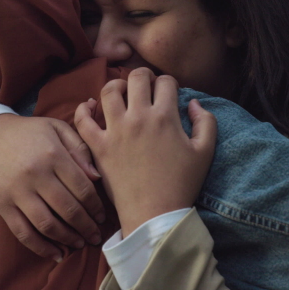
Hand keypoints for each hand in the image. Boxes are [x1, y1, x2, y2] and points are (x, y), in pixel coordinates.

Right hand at [0, 114, 104, 260]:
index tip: (102, 217)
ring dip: (67, 239)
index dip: (96, 207)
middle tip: (96, 236)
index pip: (82, 188)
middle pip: (68, 209)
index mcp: (52, 155)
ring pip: (47, 224)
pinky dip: (41, 248)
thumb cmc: (28, 133)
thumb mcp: (56, 128)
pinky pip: (23, 232)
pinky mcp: (2, 205)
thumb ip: (80, 148)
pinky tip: (56, 254)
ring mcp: (17, 192)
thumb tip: (97, 178)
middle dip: (86, 227)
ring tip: (79, 243)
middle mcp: (35, 174)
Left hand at [75, 68, 216, 237]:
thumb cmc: (182, 184)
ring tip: (121, 91)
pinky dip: (83, 109)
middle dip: (144, 75)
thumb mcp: (205, 152)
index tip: (168, 91)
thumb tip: (193, 103)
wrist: (155, 213)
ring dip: (116, 85)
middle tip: (146, 84)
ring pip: (109, 90)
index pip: (165, 82)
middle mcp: (138, 117)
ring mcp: (115, 131)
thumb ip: (206, 122)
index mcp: (165, 116)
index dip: (169, 82)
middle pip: (137, 78)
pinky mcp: (98, 146)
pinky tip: (89, 105)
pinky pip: (82, 120)